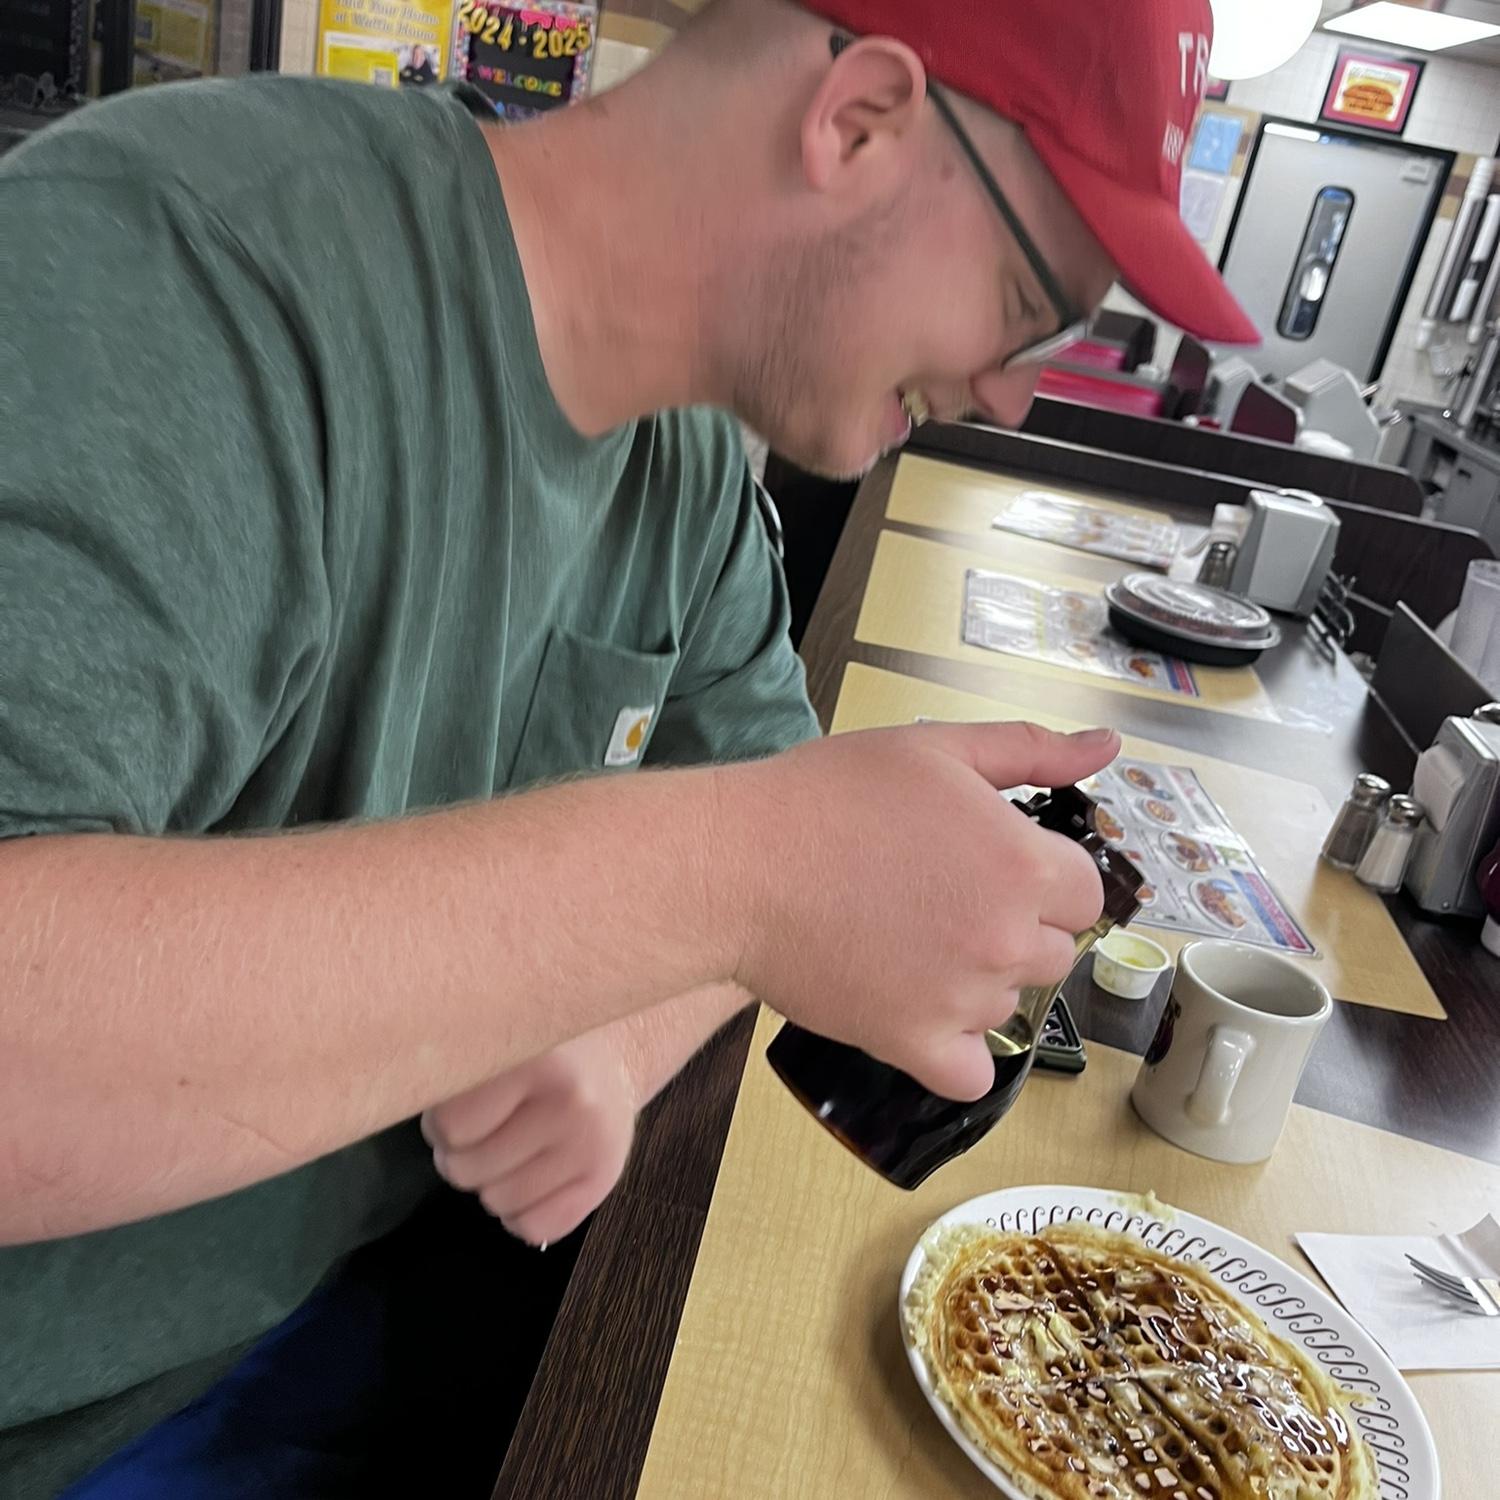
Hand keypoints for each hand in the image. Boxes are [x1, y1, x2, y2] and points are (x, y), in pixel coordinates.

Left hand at [422, 1026, 640, 1245]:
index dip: (443, 1125)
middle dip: (464, 1155)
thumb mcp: (498, 1042)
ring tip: (511, 1148)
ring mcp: (591, 1145)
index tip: (457, 1110)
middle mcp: (570, 1102)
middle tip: (486, 1130)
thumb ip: (459, 1071)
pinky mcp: (606, 1180)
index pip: (452, 1126)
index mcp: (535, 1058)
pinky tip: (533, 1175)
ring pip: (498, 1203)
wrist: (612, 1059)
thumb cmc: (536, 1052)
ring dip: (493, 1182)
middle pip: (468, 1170)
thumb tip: (402, 1102)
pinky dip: (521, 1212)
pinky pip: (533, 1228)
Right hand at [721, 721, 1118, 1102]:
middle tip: (943, 899)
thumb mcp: (937, 748)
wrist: (741, 866)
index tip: (992, 866)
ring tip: (910, 940)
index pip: (1083, 894)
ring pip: (1007, 1004)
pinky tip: (924, 1012)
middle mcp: (1004, 938)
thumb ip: (1032, 750)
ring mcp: (962, 998)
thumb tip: (1106, 747)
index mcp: (1021, 864)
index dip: (1042, 876)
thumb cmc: (830, 797)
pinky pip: (971, 1074)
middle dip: (1011, 927)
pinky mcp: (913, 1043)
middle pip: (1050, 952)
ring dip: (976, 981)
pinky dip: (956, 1053)